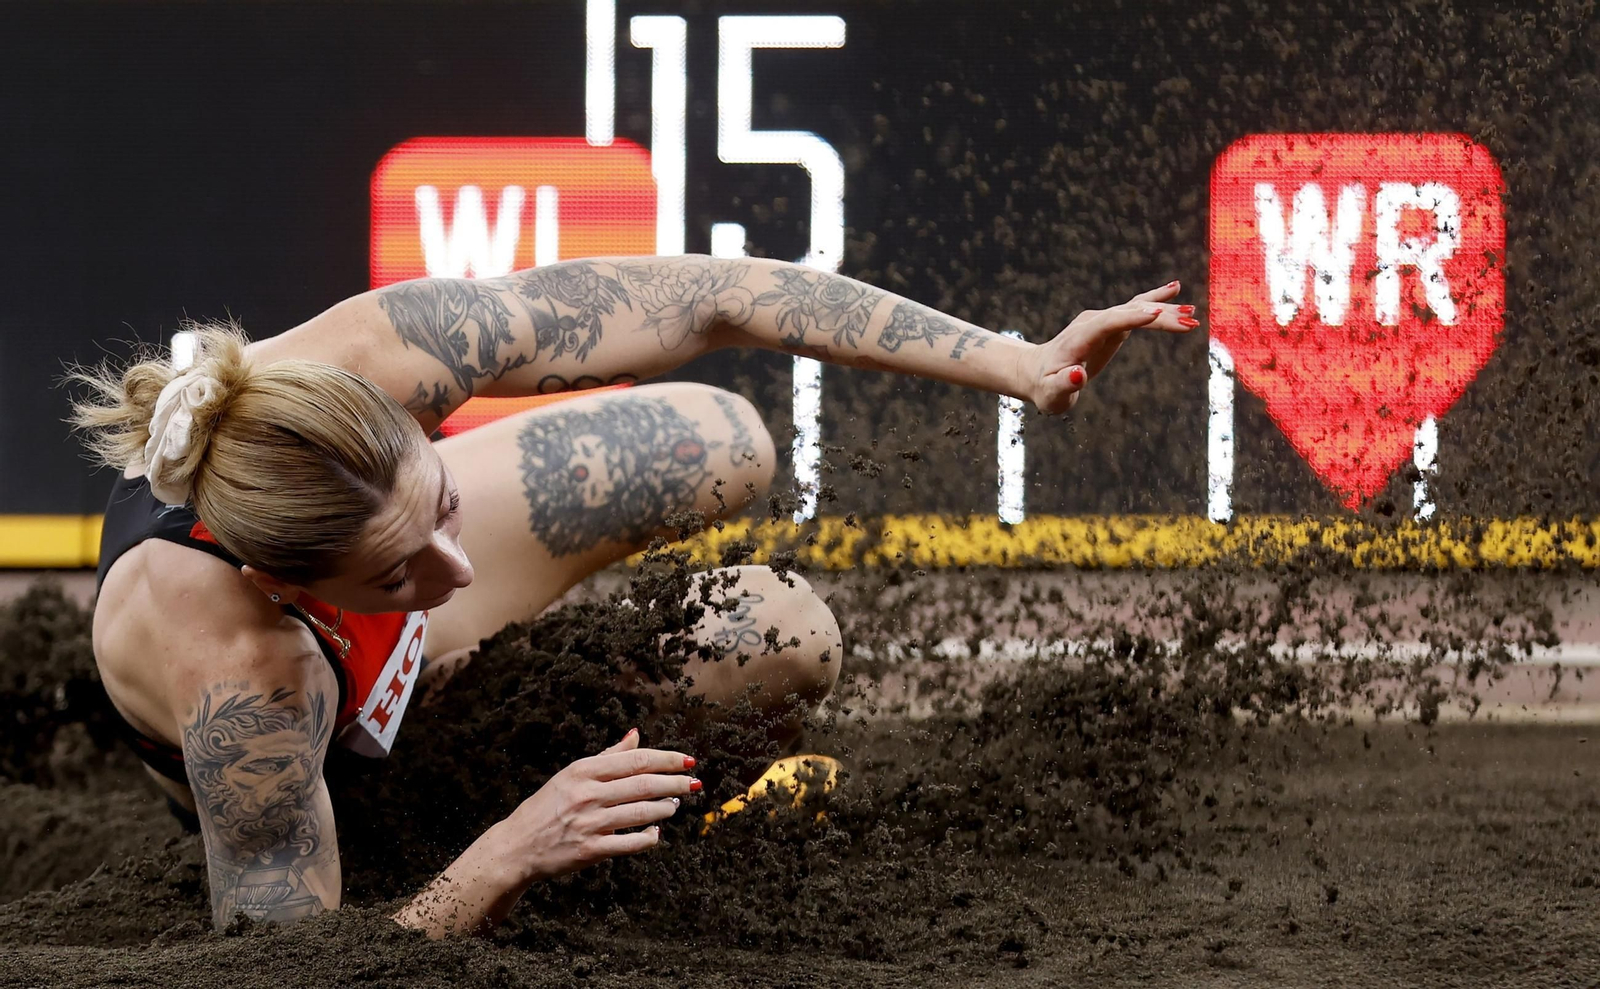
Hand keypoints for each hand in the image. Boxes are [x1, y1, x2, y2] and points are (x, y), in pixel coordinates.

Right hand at [493, 729, 697, 882]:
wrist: (517, 845)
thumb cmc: (547, 806)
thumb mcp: (571, 774)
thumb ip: (607, 756)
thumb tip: (636, 734)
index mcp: (583, 771)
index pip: (636, 760)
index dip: (667, 759)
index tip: (689, 761)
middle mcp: (587, 794)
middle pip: (644, 785)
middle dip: (675, 783)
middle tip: (695, 783)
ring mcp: (589, 823)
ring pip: (641, 813)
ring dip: (665, 808)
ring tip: (675, 804)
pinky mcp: (590, 851)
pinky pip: (630, 844)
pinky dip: (649, 838)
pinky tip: (656, 832)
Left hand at [1021, 280, 1197, 414]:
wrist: (1037, 371)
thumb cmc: (1046, 387)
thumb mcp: (1052, 393)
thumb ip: (1064, 384)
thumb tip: (1078, 375)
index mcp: (1079, 338)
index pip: (1107, 322)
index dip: (1130, 318)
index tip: (1155, 314)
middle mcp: (1092, 322)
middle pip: (1128, 313)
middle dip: (1159, 316)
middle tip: (1189, 323)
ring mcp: (1102, 319)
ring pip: (1135, 308)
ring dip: (1164, 309)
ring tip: (1191, 312)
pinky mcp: (1110, 322)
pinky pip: (1135, 308)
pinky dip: (1156, 300)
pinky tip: (1175, 288)